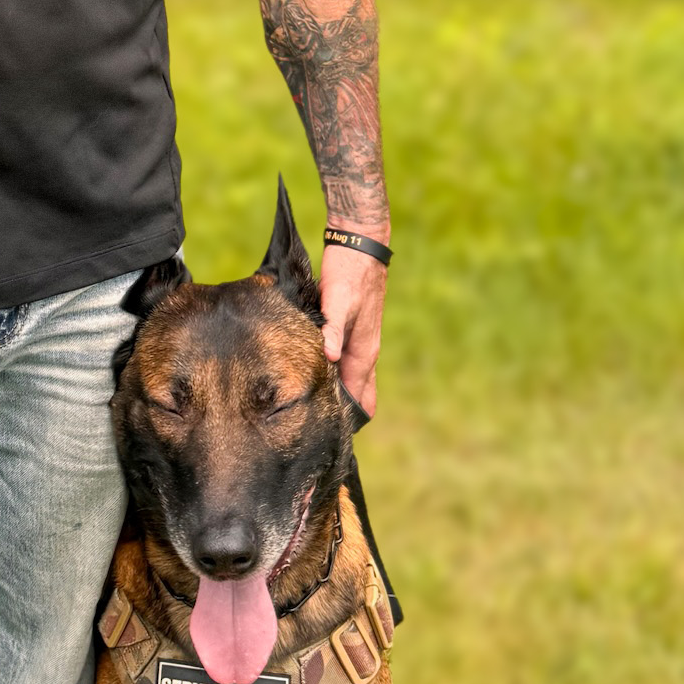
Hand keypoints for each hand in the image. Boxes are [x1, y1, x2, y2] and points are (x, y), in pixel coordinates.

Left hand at [319, 241, 386, 421]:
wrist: (360, 244)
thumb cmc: (349, 273)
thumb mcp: (337, 300)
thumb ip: (332, 328)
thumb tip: (329, 358)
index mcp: (363, 348)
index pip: (359, 394)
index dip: (349, 417)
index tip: (335, 438)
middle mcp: (363, 348)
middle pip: (358, 390)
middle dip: (345, 410)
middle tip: (324, 434)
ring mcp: (356, 337)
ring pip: (350, 375)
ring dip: (339, 392)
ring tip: (320, 413)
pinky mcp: (347, 326)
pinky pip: (343, 359)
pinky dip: (335, 373)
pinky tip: (321, 376)